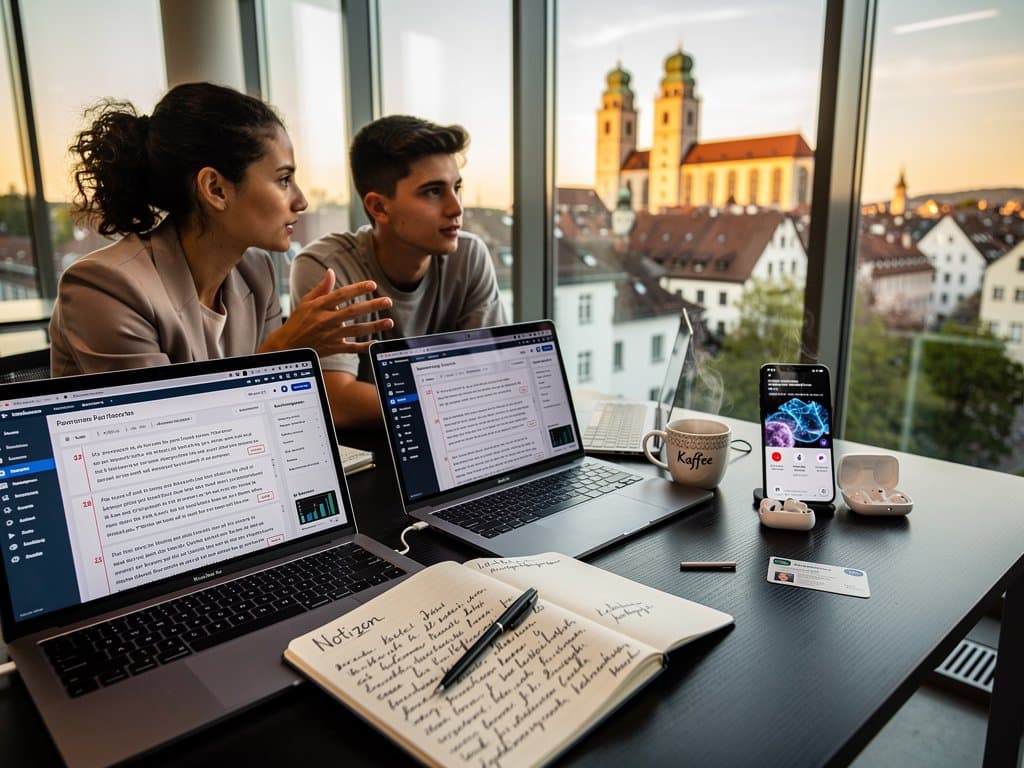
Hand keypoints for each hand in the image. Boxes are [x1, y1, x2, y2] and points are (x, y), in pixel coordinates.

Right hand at [261, 269, 393, 355]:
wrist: (287, 346)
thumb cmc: (298, 321)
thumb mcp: (306, 302)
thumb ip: (321, 288)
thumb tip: (331, 271)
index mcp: (319, 306)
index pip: (341, 295)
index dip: (357, 289)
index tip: (372, 284)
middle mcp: (325, 320)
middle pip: (352, 312)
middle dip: (371, 306)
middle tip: (387, 301)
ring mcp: (329, 335)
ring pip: (355, 330)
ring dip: (373, 326)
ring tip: (389, 322)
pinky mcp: (332, 348)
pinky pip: (351, 348)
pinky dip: (364, 347)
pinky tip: (376, 343)